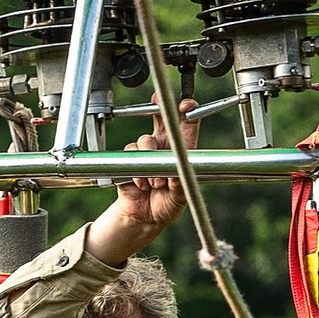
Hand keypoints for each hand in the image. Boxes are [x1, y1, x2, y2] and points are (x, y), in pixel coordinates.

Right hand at [86, 115, 200, 265]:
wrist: (146, 218)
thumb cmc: (168, 204)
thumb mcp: (180, 194)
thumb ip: (180, 180)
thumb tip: (177, 166)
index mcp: (183, 150)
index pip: (187, 125)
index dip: (188, 111)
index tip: (187, 106)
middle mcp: (164, 146)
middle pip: (161, 117)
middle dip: (160, 105)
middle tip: (159, 99)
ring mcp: (146, 152)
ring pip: (145, 140)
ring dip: (150, 159)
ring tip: (156, 183)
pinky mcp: (130, 160)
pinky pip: (130, 155)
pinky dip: (137, 172)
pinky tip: (142, 185)